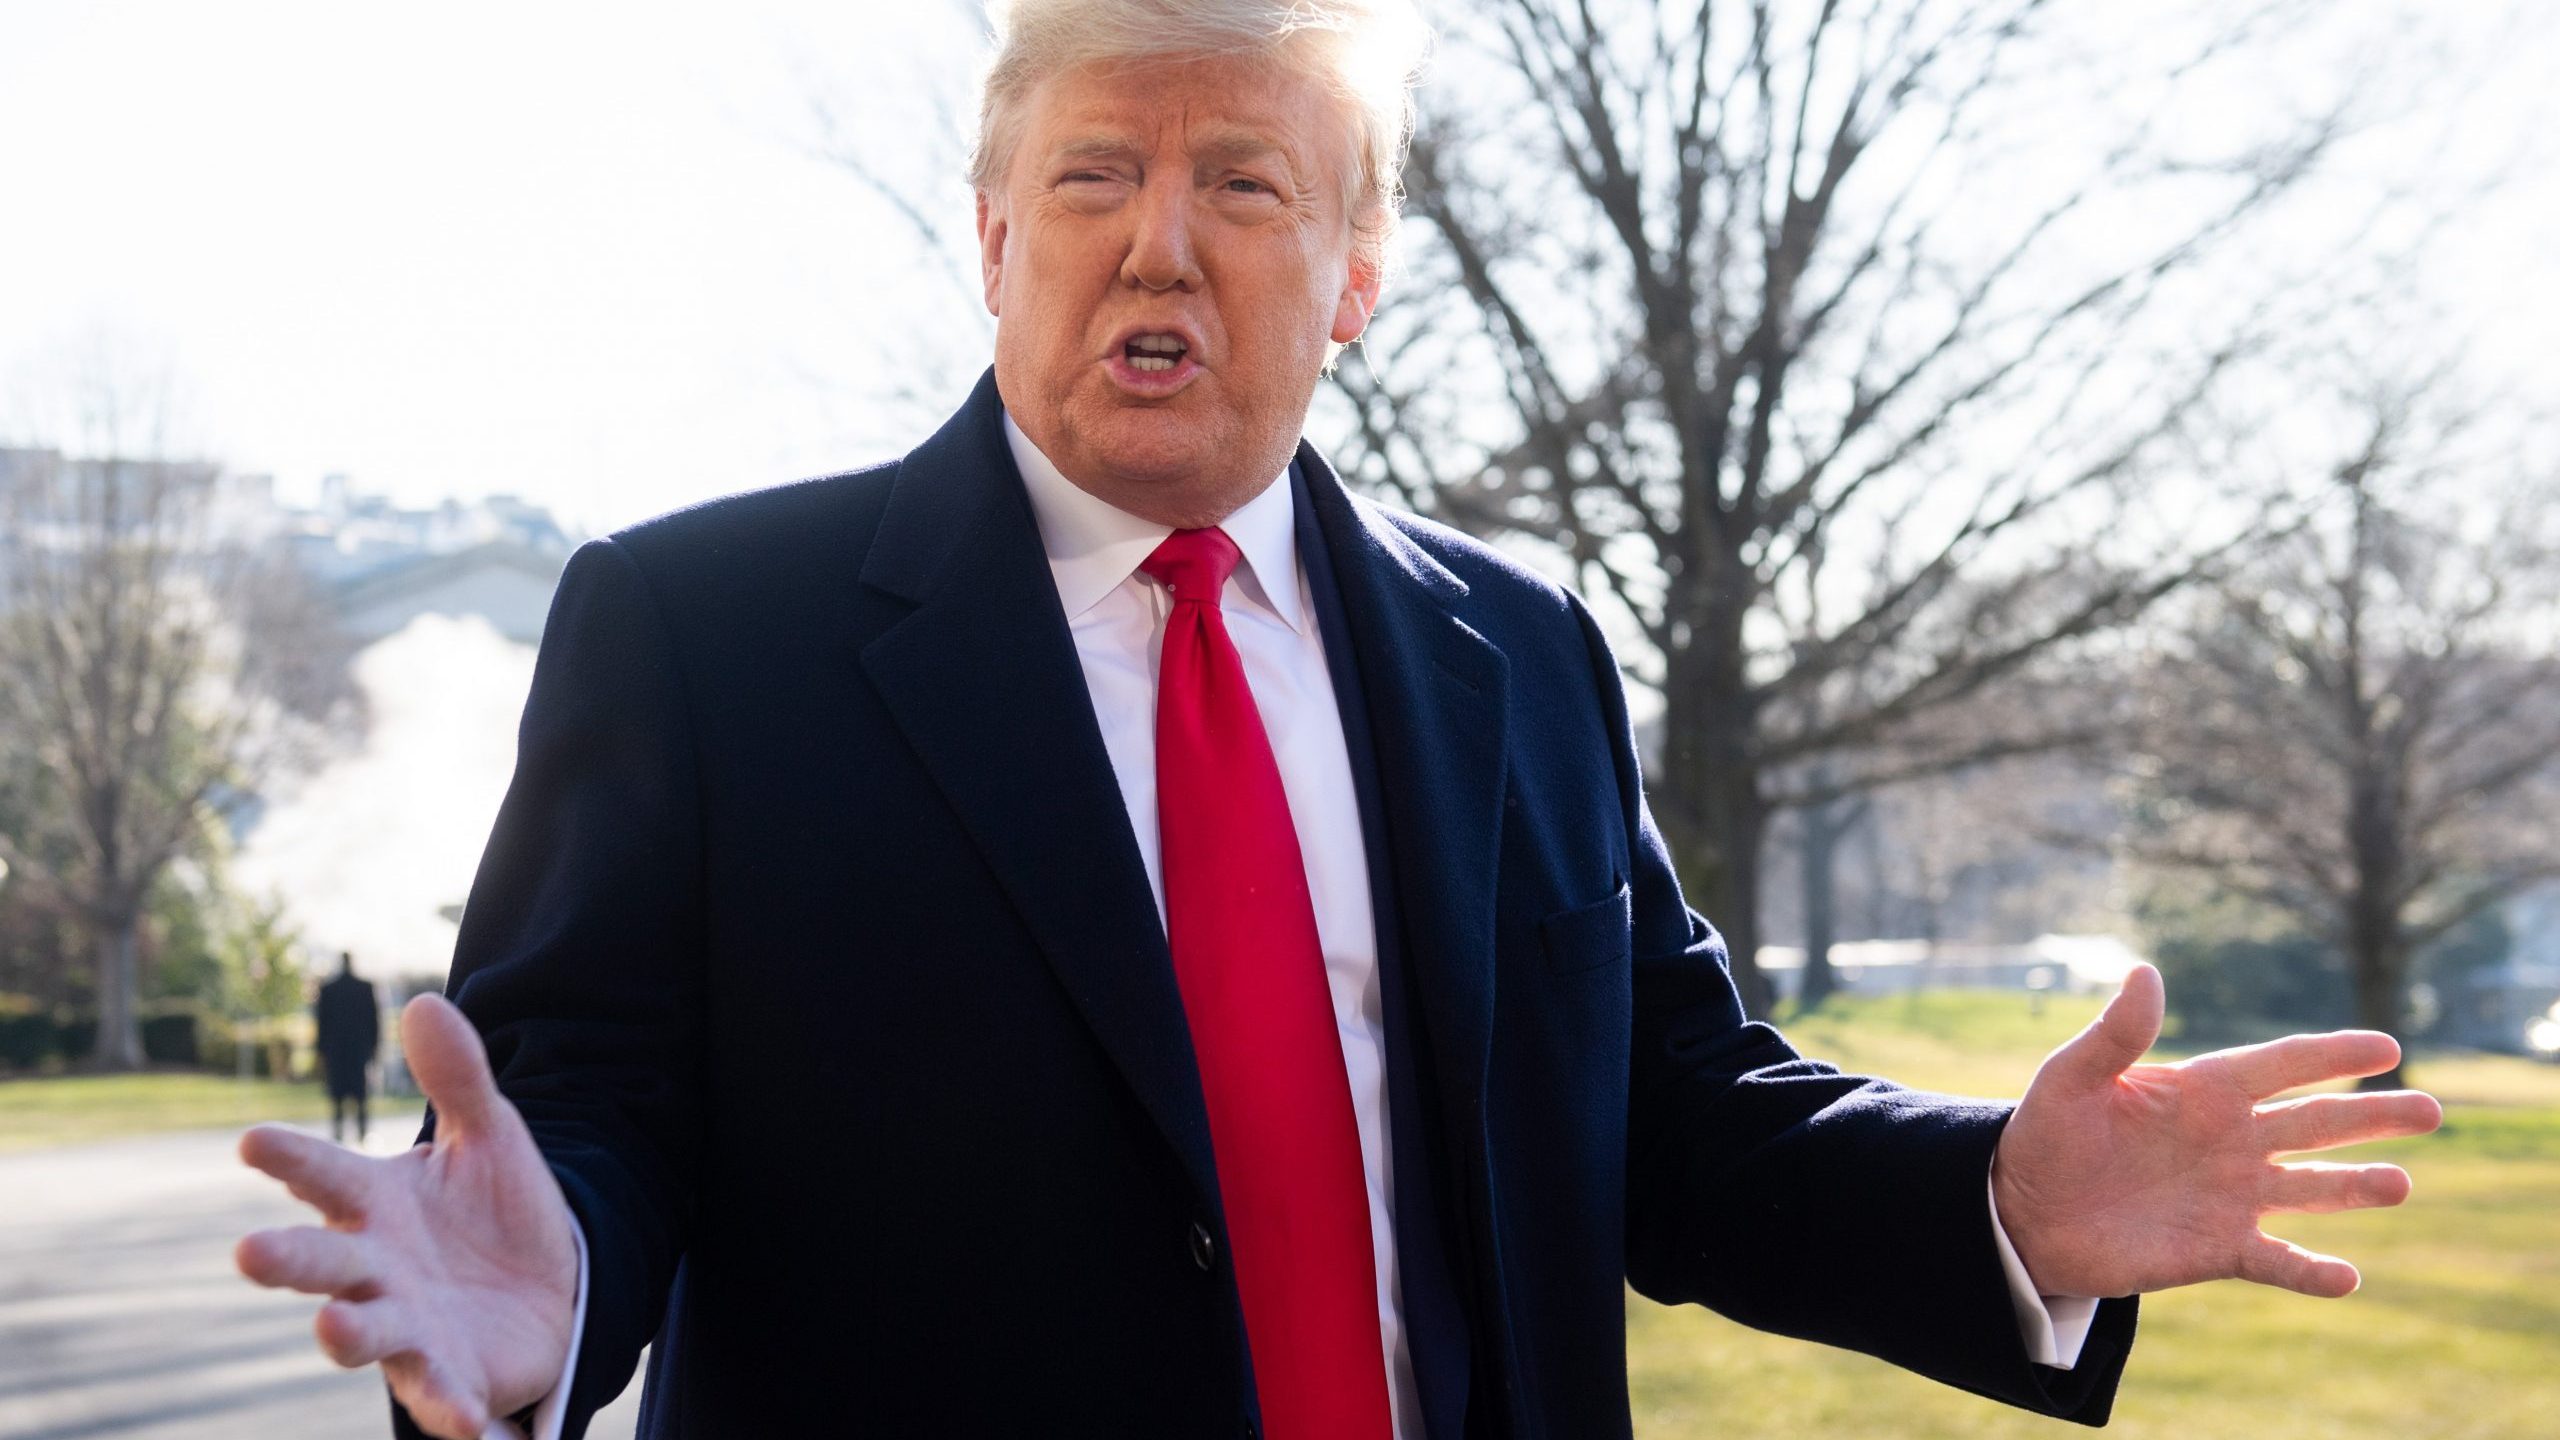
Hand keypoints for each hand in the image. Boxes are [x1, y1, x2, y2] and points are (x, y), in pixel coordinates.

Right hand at [236, 994, 578, 1438]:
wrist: (547, 1284)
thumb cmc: (494, 1211)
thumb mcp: (490, 1136)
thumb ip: (458, 1077)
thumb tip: (427, 1001)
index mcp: (375, 1205)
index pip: (323, 1176)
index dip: (289, 1161)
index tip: (252, 1140)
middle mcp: (374, 1269)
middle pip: (323, 1263)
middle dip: (289, 1261)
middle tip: (250, 1253)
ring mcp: (405, 1326)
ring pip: (365, 1334)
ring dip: (345, 1334)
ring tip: (332, 1327)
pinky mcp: (450, 1375)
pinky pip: (444, 1399)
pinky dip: (452, 1413)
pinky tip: (473, 1425)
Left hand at [1991, 964, 2442, 1299]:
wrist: (2022, 1214)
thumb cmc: (2046, 1136)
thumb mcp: (2070, 1079)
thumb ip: (2115, 1035)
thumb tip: (2145, 971)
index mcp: (2202, 1092)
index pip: (2281, 1066)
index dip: (2332, 1054)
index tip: (2387, 1044)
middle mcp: (2230, 1141)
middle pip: (2316, 1124)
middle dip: (2373, 1116)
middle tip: (2431, 1110)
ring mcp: (2230, 1196)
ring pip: (2311, 1189)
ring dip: (2357, 1188)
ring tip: (2402, 1185)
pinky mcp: (2218, 1250)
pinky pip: (2277, 1260)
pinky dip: (2311, 1271)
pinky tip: (2346, 1277)